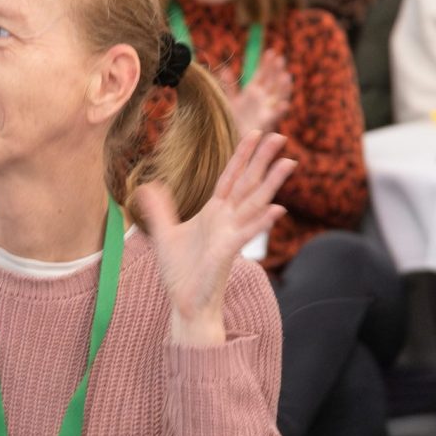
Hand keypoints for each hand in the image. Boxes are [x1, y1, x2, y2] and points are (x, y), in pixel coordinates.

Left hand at [134, 132, 294, 346]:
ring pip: (254, 204)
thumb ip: (159, 209)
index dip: (242, 155)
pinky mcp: (228, 252)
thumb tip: (147, 186)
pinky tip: (278, 209)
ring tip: (289, 162)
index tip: (255, 133)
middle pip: (248, 183)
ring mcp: (230, 235)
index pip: (231, 177)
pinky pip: (247, 234)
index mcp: (214, 212)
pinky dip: (262, 222)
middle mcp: (227, 220)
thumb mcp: (164, 233)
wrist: (185, 302)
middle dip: (262, 160)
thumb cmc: (181, 271)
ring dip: (271, 184)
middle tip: (281, 136)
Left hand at [219, 50, 291, 136]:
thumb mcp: (231, 100)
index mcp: (254, 91)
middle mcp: (263, 98)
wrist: (233, 140)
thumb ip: (229, 86)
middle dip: (276, 71)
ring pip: (279, 96)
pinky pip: (275, 116)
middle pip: (273, 81)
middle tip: (279, 59)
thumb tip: (224, 69)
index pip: (263, 74)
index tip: (270, 52)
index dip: (267, 64)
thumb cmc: (234, 120)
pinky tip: (283, 104)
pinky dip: (280, 110)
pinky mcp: (267, 122)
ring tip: (285, 76)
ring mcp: (267, 109)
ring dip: (283, 87)